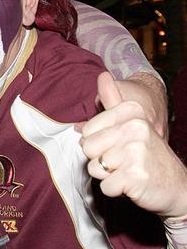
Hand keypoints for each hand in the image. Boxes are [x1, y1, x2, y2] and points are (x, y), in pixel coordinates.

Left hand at [81, 72, 186, 218]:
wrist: (177, 186)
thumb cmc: (146, 155)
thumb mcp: (132, 123)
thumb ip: (113, 99)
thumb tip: (102, 75)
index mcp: (132, 113)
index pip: (87, 130)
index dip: (97, 142)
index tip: (117, 145)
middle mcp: (135, 128)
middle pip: (88, 148)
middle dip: (99, 159)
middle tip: (121, 161)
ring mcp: (136, 152)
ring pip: (94, 168)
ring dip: (107, 175)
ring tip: (126, 171)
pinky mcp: (136, 176)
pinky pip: (105, 186)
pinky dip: (114, 190)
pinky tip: (131, 185)